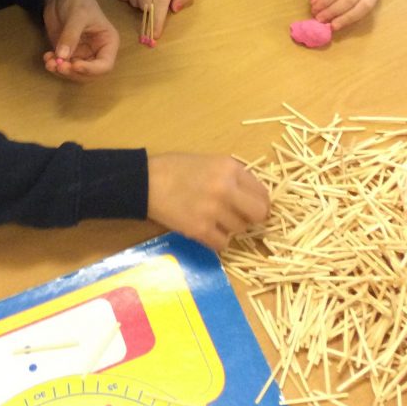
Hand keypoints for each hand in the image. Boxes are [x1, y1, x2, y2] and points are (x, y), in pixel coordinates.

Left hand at [42, 0, 118, 80]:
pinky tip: (47, 57)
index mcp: (108, 42)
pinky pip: (62, 66)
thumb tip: (62, 57)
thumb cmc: (77, 0)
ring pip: (74, 73)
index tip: (74, 65)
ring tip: (49, 62)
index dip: (91, 70)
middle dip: (73, 72)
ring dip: (61, 71)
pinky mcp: (67, 53)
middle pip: (88, 74)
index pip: (105, 65)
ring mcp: (81, 54)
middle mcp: (96, 52)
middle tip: (58, 65)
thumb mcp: (77, 15)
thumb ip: (71, 36)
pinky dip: (54, 66)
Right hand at [147, 153, 269, 251]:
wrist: (145, 182)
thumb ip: (232, 176)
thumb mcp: (209, 162)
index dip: (258, 202)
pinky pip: (222, 243)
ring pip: (239, 230)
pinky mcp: (200, 230)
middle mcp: (226, 188)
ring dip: (230, 227)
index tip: (251, 207)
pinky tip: (205, 229)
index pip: (262, 192)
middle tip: (239, 217)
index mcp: (230, 167)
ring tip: (212, 218)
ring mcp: (213, 210)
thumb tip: (252, 196)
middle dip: (251, 218)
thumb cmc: (175, 168)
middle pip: (258, 214)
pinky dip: (216, 239)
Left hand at [308, 0, 380, 29]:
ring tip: (333, 25)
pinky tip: (344, 21)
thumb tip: (314, 3)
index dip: (325, 2)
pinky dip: (356, 17)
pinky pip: (369, 7)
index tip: (314, 10)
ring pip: (363, 5)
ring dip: (347, 19)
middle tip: (321, 20)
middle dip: (334, 12)